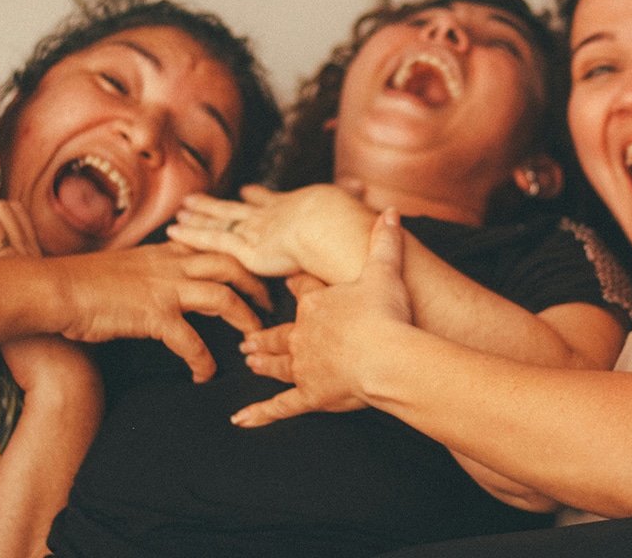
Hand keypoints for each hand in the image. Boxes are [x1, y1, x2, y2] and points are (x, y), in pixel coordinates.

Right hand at [56, 242, 268, 381]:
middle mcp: (171, 264)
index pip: (217, 245)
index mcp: (167, 251)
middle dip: (258, 284)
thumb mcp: (128, 265)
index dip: (243, 257)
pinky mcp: (153, 315)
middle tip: (271, 305)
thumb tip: (168, 277)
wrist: (53, 289)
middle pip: (233, 264)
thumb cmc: (82, 281)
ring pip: (224, 298)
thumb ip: (154, 267)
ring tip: (253, 339)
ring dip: (245, 319)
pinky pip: (191, 341)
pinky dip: (204, 360)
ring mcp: (164, 288)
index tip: (258, 272)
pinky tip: (205, 374)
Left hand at [168, 184, 373, 280]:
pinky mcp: (246, 245)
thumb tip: (393, 216)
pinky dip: (193, 234)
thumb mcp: (365, 224)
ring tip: (180, 209)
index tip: (248, 190)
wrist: (339, 231)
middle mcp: (273, 214)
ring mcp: (258, 228)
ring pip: (221, 220)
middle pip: (241, 208)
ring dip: (201, 214)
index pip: (274, 202)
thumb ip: (368, 224)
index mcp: (298, 209)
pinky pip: (213, 240)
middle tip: (200, 197)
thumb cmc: (354, 233)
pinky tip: (173, 230)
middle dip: (220, 204)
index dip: (260, 197)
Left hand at [231, 209, 412, 426]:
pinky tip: (241, 420)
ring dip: (265, 363)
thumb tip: (390, 211)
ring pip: (279, 364)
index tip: (291, 288)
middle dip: (267, 335)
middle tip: (250, 338)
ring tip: (251, 362)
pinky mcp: (310, 395)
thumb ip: (385, 242)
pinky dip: (261, 414)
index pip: (304, 293)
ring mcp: (305, 366)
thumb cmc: (384, 314)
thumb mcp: (384, 271)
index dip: (299, 290)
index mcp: (317, 304)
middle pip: (283, 332)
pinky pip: (281, 407)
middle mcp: (304, 334)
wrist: (385, 355)